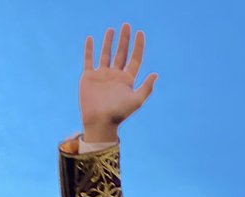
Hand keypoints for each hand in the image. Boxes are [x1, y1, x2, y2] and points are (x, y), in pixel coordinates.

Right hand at [80, 24, 157, 142]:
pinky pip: (89, 59)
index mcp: (127, 81)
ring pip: (106, 54)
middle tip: (126, 25)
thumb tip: (156, 73)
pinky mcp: (89, 77)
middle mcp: (115, 76)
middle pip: (121, 54)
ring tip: (112, 29)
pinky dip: (89, 49)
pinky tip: (91, 38)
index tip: (140, 33)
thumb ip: (146, 87)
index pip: (135, 59)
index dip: (138, 46)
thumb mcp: (136, 100)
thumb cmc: (119, 113)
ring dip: (109, 42)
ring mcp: (102, 75)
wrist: (100, 122)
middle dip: (124, 40)